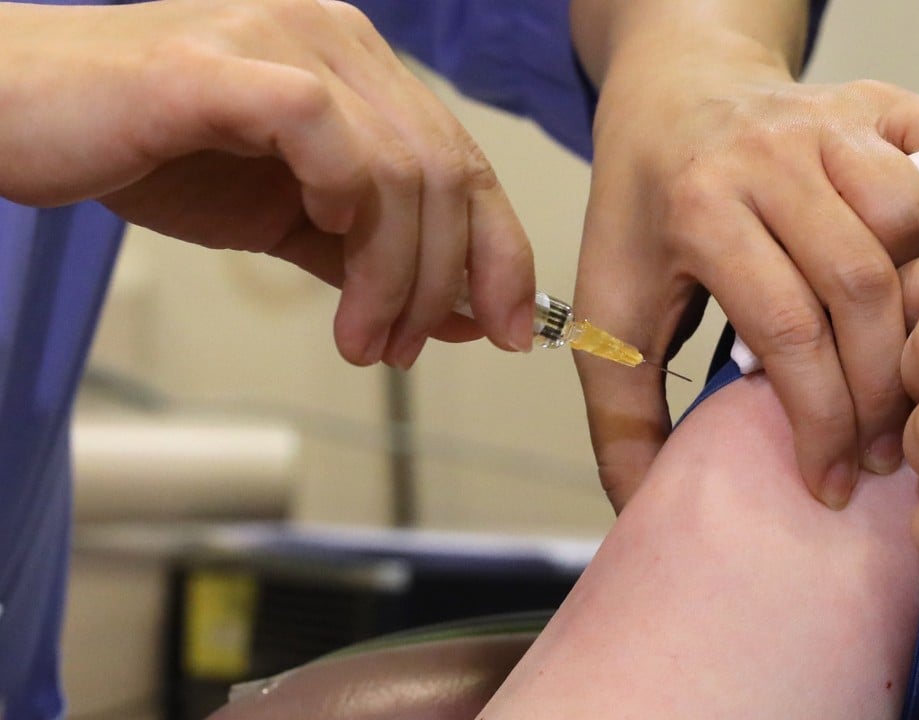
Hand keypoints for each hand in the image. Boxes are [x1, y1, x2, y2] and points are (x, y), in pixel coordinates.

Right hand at [0, 0, 533, 366]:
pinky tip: (327, 241)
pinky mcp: (228, 64)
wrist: (20, 113)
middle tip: (405, 348)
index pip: (466, 163)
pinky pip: (327, 134)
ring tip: (365, 339)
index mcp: (361, 70)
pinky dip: (347, 202)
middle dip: (444, 282)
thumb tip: (458, 314)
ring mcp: (286, 41)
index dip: (502, 253)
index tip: (513, 330)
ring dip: (397, 276)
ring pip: (400, 169)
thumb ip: (368, 257)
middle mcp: (338, 39)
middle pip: (448, 173)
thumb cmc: (149, 153)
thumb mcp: (284, 217)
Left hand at [574, 49, 918, 510]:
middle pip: (861, 287)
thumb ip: (622, 413)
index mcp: (701, 207)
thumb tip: (645, 509)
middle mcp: (772, 154)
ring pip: (909, 222)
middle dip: (881, 389)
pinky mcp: (880, 98)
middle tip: (883, 452)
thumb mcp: (610, 311)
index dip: (820, 420)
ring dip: (917, 302)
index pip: (788, 329)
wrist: (674, 97)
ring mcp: (832, 118)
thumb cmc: (645, 214)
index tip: (832, 483)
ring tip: (895, 360)